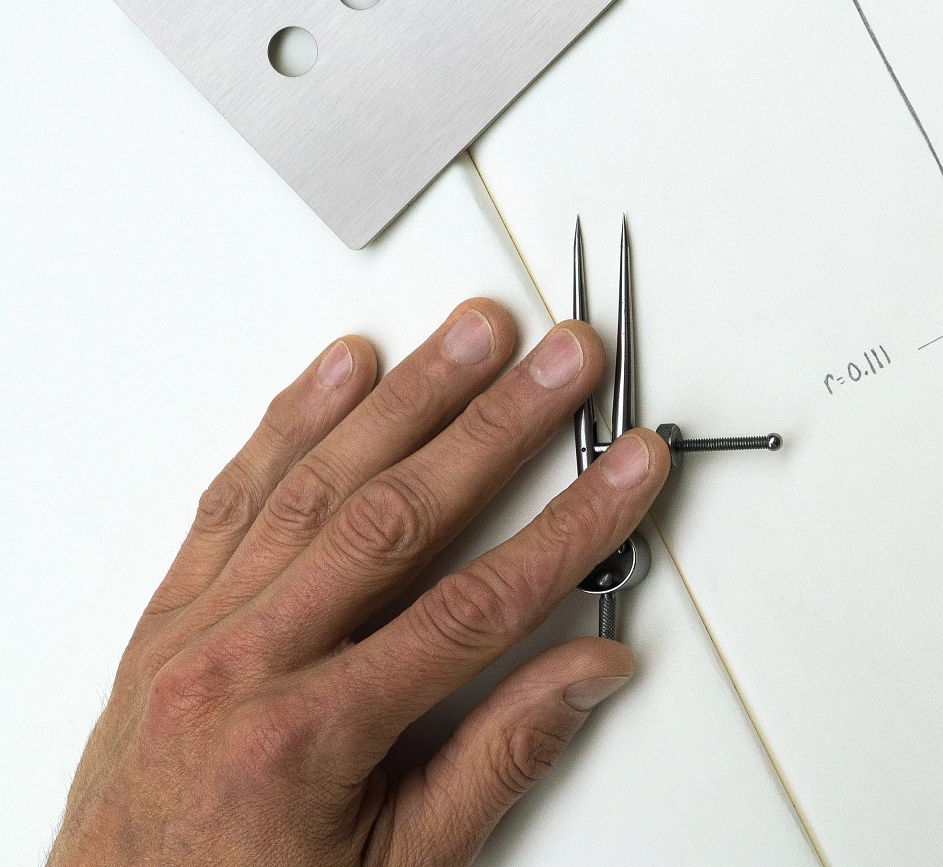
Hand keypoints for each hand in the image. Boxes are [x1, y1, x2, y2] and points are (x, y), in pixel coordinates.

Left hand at [49, 300, 669, 866]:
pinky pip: (232, 498)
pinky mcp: (165, 620)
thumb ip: (497, 760)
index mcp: (308, 736)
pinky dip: (290, 422)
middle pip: (399, 513)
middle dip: (499, 422)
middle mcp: (241, 666)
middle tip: (565, 358)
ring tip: (476, 333)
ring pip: (317, 482)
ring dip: (408, 395)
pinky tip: (343, 369)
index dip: (570, 527)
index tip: (627, 469)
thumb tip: (588, 673)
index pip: (476, 605)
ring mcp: (195, 633)